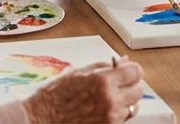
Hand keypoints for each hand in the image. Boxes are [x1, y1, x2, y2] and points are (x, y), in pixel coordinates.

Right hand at [23, 58, 144, 122]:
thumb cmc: (54, 97)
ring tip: (108, 99)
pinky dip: (118, 114)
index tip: (127, 71)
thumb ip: (103, 66)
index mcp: (102, 81)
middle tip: (118, 84)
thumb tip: (122, 62)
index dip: (131, 70)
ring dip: (125, 101)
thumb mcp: (78, 73)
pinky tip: (103, 110)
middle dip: (130, 85)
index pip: (135, 72)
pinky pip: (123, 120)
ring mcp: (110, 118)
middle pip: (138, 90)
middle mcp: (110, 100)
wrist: (41, 120)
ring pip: (133, 107)